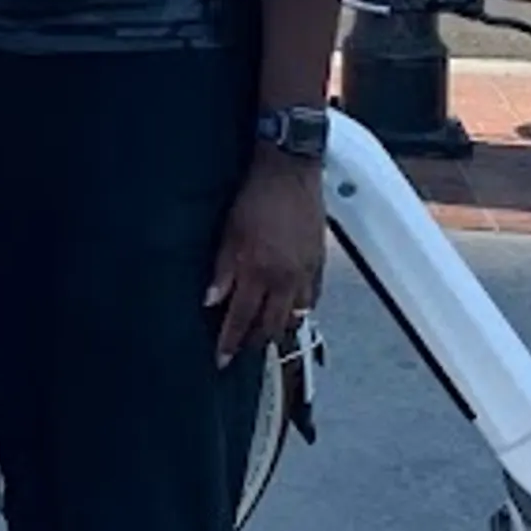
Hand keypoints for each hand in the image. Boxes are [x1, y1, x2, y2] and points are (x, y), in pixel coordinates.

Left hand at [205, 154, 324, 368]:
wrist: (290, 171)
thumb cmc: (255, 197)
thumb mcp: (229, 233)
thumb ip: (222, 271)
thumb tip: (210, 302)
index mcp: (260, 272)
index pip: (242, 319)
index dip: (230, 342)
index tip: (221, 360)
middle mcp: (286, 279)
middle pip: (271, 325)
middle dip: (255, 341)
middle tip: (242, 349)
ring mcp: (306, 273)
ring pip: (295, 316)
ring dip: (278, 328)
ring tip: (265, 334)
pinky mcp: (320, 262)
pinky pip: (312, 298)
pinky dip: (300, 309)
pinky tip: (292, 311)